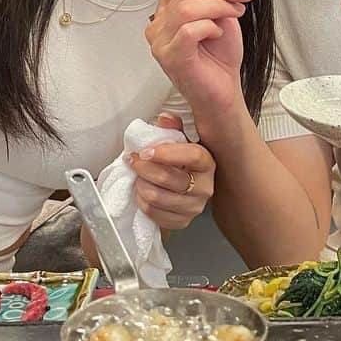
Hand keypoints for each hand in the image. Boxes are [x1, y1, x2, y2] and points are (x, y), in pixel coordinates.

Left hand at [127, 113, 215, 230]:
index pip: (192, 155)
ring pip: (158, 197)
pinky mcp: (182, 222)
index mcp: (207, 163)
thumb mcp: (180, 143)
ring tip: (137, 176)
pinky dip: (142, 202)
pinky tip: (141, 191)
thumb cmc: (180, 162)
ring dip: (141, 185)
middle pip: (171, 179)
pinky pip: (155, 214)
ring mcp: (195, 207)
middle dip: (145, 169)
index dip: (166, 153)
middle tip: (133, 160)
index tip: (145, 151)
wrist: (185, 189)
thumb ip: (173, 129)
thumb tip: (165, 118)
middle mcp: (205, 187)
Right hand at [145, 0, 253, 114]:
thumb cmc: (219, 56)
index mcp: (167, 10)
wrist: (224, 89)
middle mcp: (158, 24)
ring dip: (218, 6)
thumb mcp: (221, 12)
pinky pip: (190, 30)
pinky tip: (218, 34)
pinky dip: (210, 27)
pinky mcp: (170, 57)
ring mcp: (160, 42)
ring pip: (187, 7)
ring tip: (234, 14)